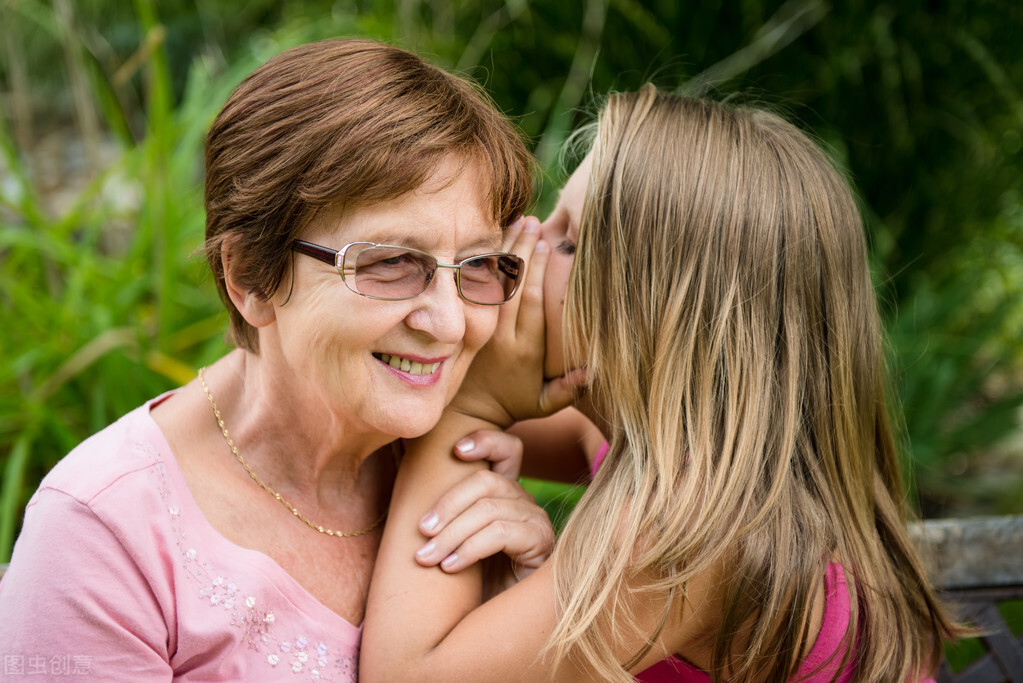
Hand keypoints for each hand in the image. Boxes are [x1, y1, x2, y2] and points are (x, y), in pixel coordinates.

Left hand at [413, 429, 552, 577]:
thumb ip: (445, 517)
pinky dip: (469, 548)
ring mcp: (537, 524)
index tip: (455, 449)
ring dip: (451, 533)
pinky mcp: (543, 548)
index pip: (508, 450)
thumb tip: (407, 484)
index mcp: (505, 496)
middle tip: (421, 531)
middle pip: (487, 481)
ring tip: (426, 558)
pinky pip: (501, 533)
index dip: (486, 440)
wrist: (492, 633)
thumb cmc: (467, 589)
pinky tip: (450, 567)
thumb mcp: (451, 543)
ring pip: (489, 509)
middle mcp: (525, 505)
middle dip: (448, 504)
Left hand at [449, 216, 585, 428]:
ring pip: (495, 282)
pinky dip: (486, 261)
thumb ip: (568, 388)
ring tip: (519, 221)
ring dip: (506, 250)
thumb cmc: (515, 402)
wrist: (469, 411)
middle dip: (524, 251)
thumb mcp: (544, 404)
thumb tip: (595, 370)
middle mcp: (502, 335)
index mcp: (524, 350)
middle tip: (535, 223)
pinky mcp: (470, 321)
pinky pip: (478, 286)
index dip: (540, 273)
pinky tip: (495, 237)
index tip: (549, 246)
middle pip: (514, 286)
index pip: (533, 304)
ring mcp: (483, 327)